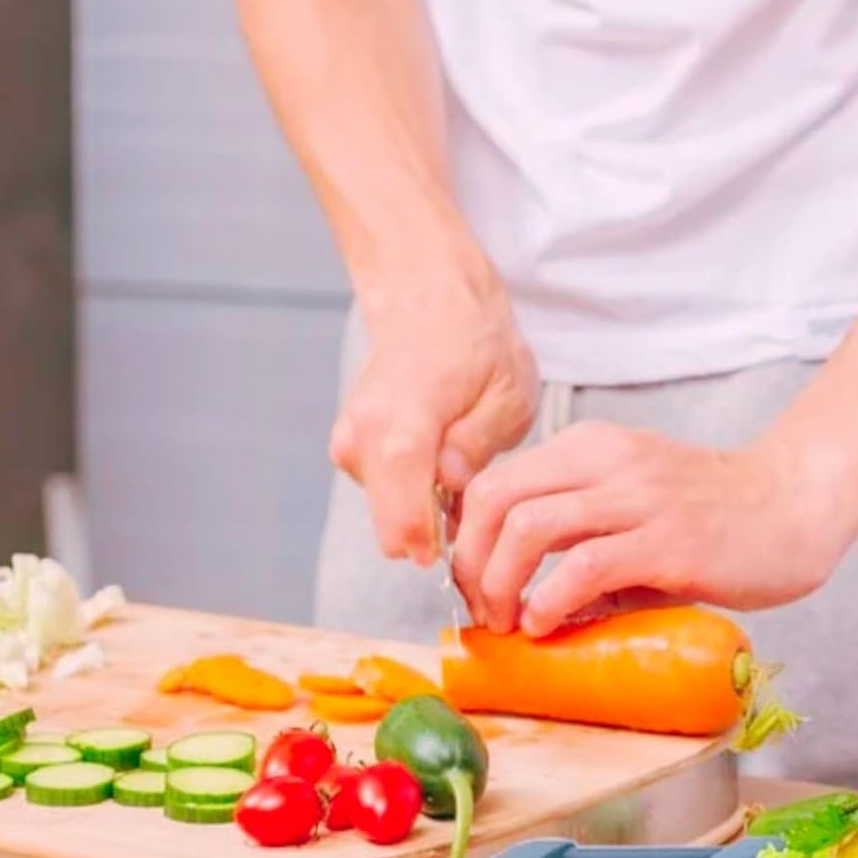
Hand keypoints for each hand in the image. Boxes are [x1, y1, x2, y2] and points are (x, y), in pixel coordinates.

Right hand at [329, 252, 538, 564]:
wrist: (428, 299)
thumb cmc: (476, 344)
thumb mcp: (507, 393)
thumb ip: (478, 444)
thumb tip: (451, 485)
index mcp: (405, 420)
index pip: (403, 505)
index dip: (431, 543)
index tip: (460, 558)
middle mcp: (363, 433)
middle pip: (390, 523)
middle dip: (434, 533)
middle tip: (478, 515)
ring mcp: (350, 440)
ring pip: (389, 512)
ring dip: (426, 510)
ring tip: (465, 472)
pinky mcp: (350, 447)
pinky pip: (384, 493)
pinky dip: (413, 492)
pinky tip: (442, 462)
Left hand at [451, 424, 851, 635]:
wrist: (797, 506)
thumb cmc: (717, 515)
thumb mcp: (635, 504)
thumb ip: (583, 534)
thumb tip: (528, 596)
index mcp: (591, 449)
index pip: (495, 482)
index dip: (467, 539)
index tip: (474, 585)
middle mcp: (607, 462)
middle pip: (496, 500)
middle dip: (471, 564)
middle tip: (483, 610)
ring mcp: (638, 499)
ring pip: (529, 527)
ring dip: (501, 585)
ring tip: (511, 622)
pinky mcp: (667, 542)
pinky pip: (583, 567)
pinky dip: (549, 601)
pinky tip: (548, 624)